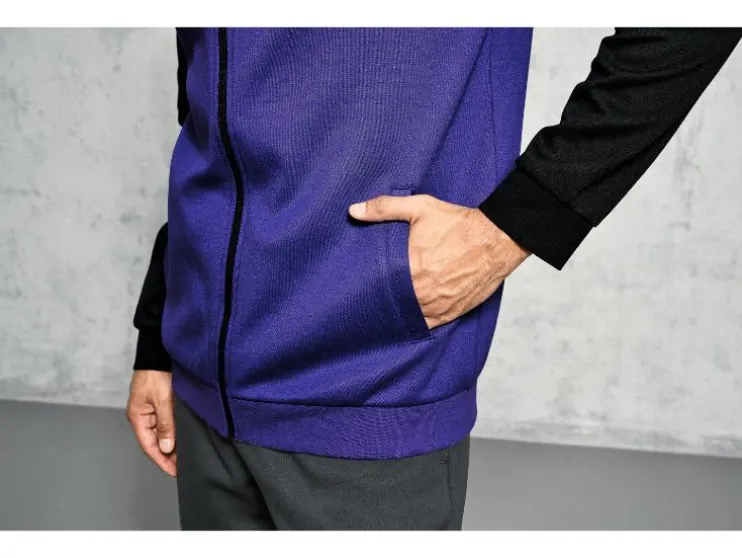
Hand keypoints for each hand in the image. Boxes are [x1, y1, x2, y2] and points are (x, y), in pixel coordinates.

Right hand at [126, 369, 176, 476]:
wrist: (157, 353)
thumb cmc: (156, 373)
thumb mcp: (162, 399)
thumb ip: (165, 424)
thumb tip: (167, 447)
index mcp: (138, 417)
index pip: (149, 446)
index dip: (162, 461)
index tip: (174, 472)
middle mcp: (143, 417)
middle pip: (155, 442)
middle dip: (168, 456)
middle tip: (184, 466)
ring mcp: (150, 411)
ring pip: (161, 434)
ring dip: (172, 445)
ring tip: (186, 455)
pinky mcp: (159, 405)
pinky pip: (165, 424)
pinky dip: (173, 433)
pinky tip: (183, 438)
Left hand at [349, 194, 529, 328]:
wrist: (496, 238)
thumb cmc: (458, 223)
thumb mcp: (420, 207)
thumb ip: (384, 208)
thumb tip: (354, 211)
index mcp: (410, 267)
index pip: (378, 284)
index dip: (368, 284)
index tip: (359, 283)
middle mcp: (422, 291)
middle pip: (392, 302)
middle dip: (383, 298)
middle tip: (370, 296)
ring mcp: (438, 305)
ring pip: (408, 315)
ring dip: (399, 311)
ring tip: (388, 306)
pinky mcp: (452, 313)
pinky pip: (428, 324)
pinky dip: (418, 321)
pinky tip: (409, 315)